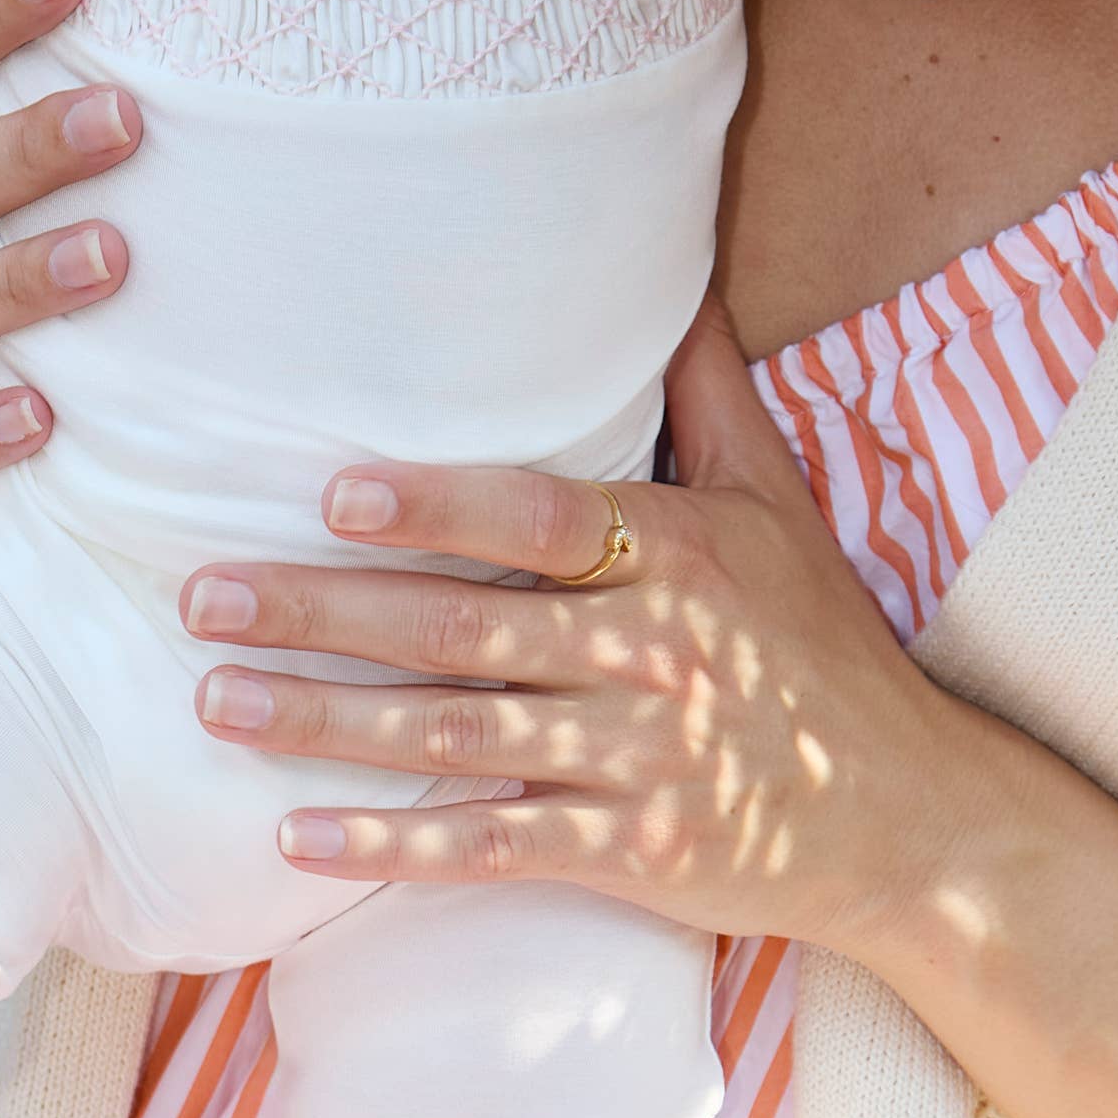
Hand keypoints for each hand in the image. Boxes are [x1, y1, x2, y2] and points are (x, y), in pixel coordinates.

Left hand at [177, 334, 957, 947]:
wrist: (914, 818)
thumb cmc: (825, 649)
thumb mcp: (779, 504)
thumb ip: (707, 391)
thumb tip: (672, 264)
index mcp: (677, 557)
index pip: (540, 521)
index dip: (436, 507)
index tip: (330, 495)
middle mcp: (651, 655)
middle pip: (465, 627)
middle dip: (325, 613)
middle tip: (203, 596)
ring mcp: (637, 760)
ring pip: (458, 735)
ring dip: (327, 722)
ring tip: (214, 701)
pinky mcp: (629, 852)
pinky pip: (491, 848)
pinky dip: (392, 847)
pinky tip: (296, 835)